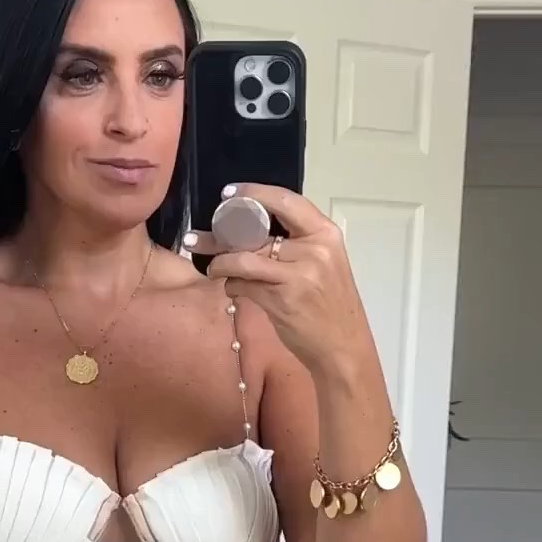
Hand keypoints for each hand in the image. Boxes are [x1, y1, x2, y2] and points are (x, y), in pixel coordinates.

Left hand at [185, 184, 377, 384]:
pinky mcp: (282, 299)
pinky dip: (233, 286)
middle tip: (197, 236)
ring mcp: (299, 274)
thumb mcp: (323, 265)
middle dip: (221, 235)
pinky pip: (244, 285)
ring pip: (244, 259)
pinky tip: (235, 290)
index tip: (229, 194)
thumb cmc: (330, 306)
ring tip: (214, 269)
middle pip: (257, 232)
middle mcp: (314, 250)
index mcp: (325, 234)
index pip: (286, 201)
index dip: (254, 193)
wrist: (343, 347)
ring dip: (221, 264)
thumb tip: (247, 230)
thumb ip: (295, 245)